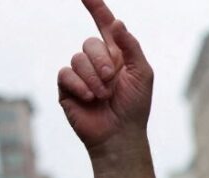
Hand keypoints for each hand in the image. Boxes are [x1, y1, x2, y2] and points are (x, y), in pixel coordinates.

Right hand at [59, 0, 156, 177]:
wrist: (120, 135)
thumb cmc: (135, 106)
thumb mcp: (142, 74)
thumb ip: (131, 46)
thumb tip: (117, 22)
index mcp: (116, 54)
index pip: (103, 24)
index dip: (95, 7)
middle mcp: (96, 61)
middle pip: (89, 43)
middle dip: (102, 62)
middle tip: (113, 81)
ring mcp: (80, 74)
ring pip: (77, 58)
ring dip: (94, 78)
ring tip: (104, 96)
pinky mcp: (67, 88)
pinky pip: (66, 73)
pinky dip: (80, 85)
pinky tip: (90, 98)